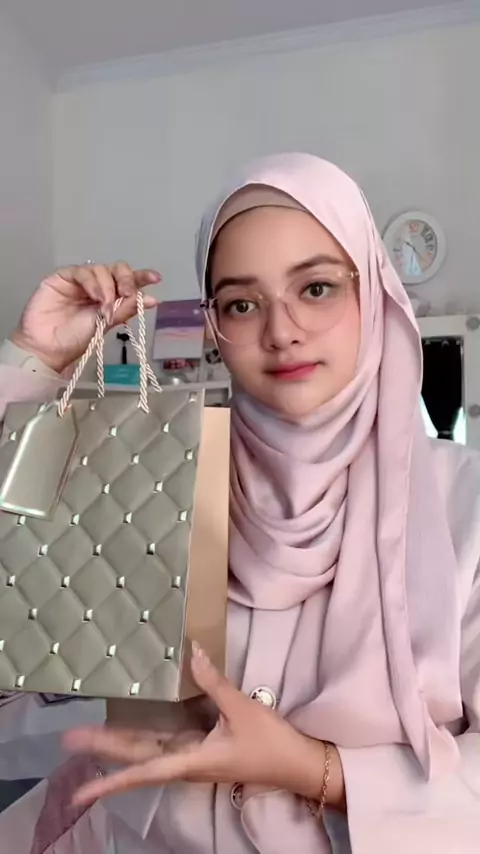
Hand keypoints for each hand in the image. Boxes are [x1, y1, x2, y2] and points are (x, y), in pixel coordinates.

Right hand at [11, 261, 160, 373]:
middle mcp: (96, 286)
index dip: (141, 276)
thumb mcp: (105, 324)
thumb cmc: (74, 340)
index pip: (128, 282)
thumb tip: (153, 299)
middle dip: (126, 279)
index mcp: (109, 297)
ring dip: (108, 287)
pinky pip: (82, 272)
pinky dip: (92, 283)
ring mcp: (80, 281)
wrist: (47, 348)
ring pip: (101, 270)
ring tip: (105, 308)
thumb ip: (125, 309)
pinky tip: (96, 297)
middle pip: (117, 270)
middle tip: (127, 294)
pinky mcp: (63, 277)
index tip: (155, 278)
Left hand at [64, 645, 343, 808]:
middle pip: (137, 760)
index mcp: (192, 761)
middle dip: (103, 752)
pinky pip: (164, 747)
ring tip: (88, 734)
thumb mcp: (242, 709)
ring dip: (118, 746)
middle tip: (69, 740)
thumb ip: (215, 682)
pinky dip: (143, 739)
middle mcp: (185, 764)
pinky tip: (131, 729)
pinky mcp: (201, 751)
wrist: (296, 765)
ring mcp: (192, 758)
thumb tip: (191, 652)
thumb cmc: (270, 743)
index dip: (110, 780)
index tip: (78, 792)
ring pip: (148, 754)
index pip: (143, 772)